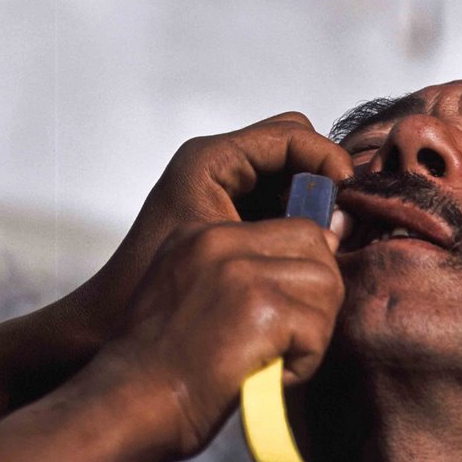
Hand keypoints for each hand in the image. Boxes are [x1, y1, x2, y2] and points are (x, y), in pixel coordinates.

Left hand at [84, 112, 352, 329]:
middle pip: (296, 151)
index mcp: (211, 161)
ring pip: (294, 181)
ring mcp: (227, 193)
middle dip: (324, 180)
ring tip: (330, 241)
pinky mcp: (233, 220)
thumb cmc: (153, 291)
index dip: (325, 157)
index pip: (290, 133)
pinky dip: (301, 224)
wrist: (112, 328)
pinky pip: (283, 207)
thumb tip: (337, 221)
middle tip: (342, 220)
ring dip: (316, 205)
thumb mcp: (227, 251)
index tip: (348, 192)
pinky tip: (309, 256)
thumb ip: (285, 230)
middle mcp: (220, 168)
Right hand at [89, 213, 344, 459]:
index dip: (304, 270)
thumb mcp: (183, 293)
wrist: (128, 404)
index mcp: (202, 234)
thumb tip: (303, 268)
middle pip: (314, 245)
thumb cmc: (155, 367)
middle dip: (319, 294)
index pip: (290, 227)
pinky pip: (318, 328)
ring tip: (281, 358)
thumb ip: (233, 273)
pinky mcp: (262, 309)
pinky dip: (306, 363)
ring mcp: (242, 272)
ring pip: (325, 284)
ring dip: (315, 329)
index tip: (291, 309)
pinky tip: (272, 377)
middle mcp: (221, 241)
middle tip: (294, 336)